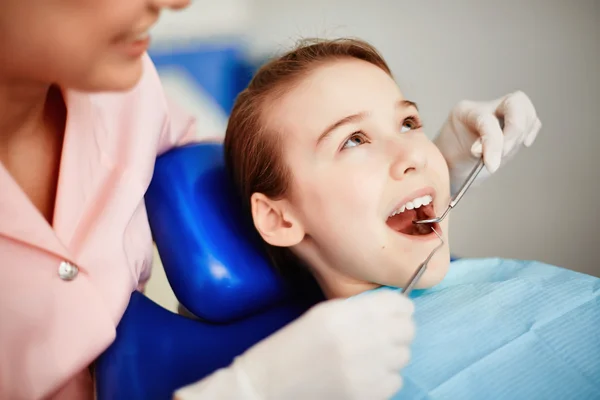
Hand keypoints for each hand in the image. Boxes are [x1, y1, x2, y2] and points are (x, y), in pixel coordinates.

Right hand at [174, 290, 414, 399]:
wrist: (268, 388)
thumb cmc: (290, 348)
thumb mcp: (322, 316)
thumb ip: (358, 309)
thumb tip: (395, 309)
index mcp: (345, 314)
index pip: (399, 304)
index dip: (396, 308)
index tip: (390, 313)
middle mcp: (361, 340)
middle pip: (407, 330)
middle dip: (396, 331)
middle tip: (377, 337)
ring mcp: (368, 371)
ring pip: (403, 356)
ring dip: (389, 356)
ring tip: (364, 359)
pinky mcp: (370, 396)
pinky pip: (395, 381)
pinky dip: (382, 379)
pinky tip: (360, 377)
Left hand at [434, 91, 541, 192]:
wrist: (451, 165)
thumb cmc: (449, 160)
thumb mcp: (455, 157)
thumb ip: (472, 152)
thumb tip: (486, 152)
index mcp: (465, 111)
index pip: (487, 120)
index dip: (492, 143)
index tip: (491, 165)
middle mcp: (485, 107)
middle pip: (515, 102)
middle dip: (514, 131)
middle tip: (504, 153)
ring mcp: (500, 114)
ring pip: (525, 111)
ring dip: (520, 135)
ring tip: (504, 153)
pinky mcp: (512, 124)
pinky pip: (531, 120)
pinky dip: (529, 131)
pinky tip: (521, 143)